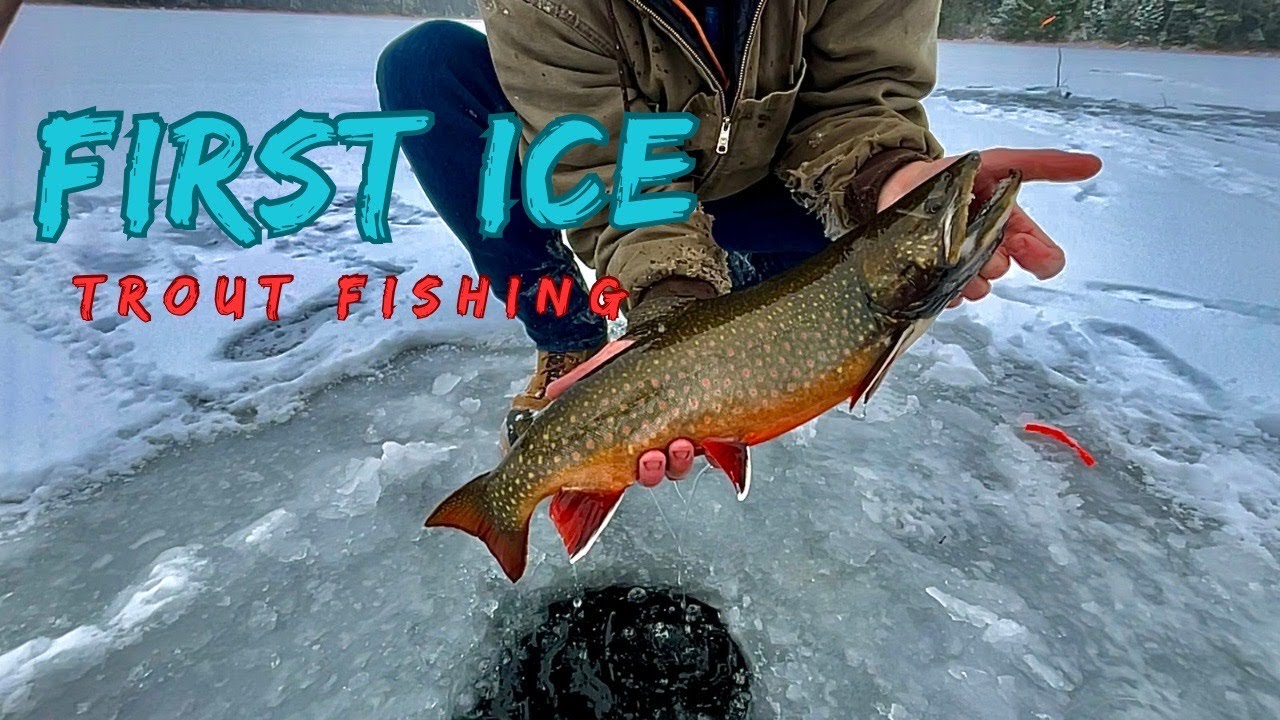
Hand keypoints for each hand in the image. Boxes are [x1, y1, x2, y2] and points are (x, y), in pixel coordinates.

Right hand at [544, 276, 714, 486]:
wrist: (678, 329)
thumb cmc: (643, 354)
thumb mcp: (610, 364)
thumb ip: (581, 381)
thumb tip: (550, 394)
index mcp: (633, 435)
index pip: (625, 467)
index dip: (621, 475)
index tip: (620, 471)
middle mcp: (659, 440)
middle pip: (655, 473)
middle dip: (653, 471)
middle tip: (652, 457)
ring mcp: (687, 434)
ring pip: (682, 466)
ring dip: (679, 462)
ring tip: (680, 445)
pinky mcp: (714, 425)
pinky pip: (716, 451)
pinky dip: (712, 451)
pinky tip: (706, 441)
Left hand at [880, 148, 1101, 305]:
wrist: (902, 183)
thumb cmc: (953, 175)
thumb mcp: (999, 163)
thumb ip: (1043, 165)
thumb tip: (1092, 165)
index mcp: (1010, 228)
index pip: (1043, 256)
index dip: (1040, 256)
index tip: (1026, 246)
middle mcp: (990, 250)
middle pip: (1006, 271)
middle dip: (995, 259)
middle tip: (979, 245)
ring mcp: (963, 267)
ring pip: (980, 288)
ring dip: (970, 276)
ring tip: (952, 257)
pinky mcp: (935, 280)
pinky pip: (949, 297)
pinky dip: (945, 288)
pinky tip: (936, 270)